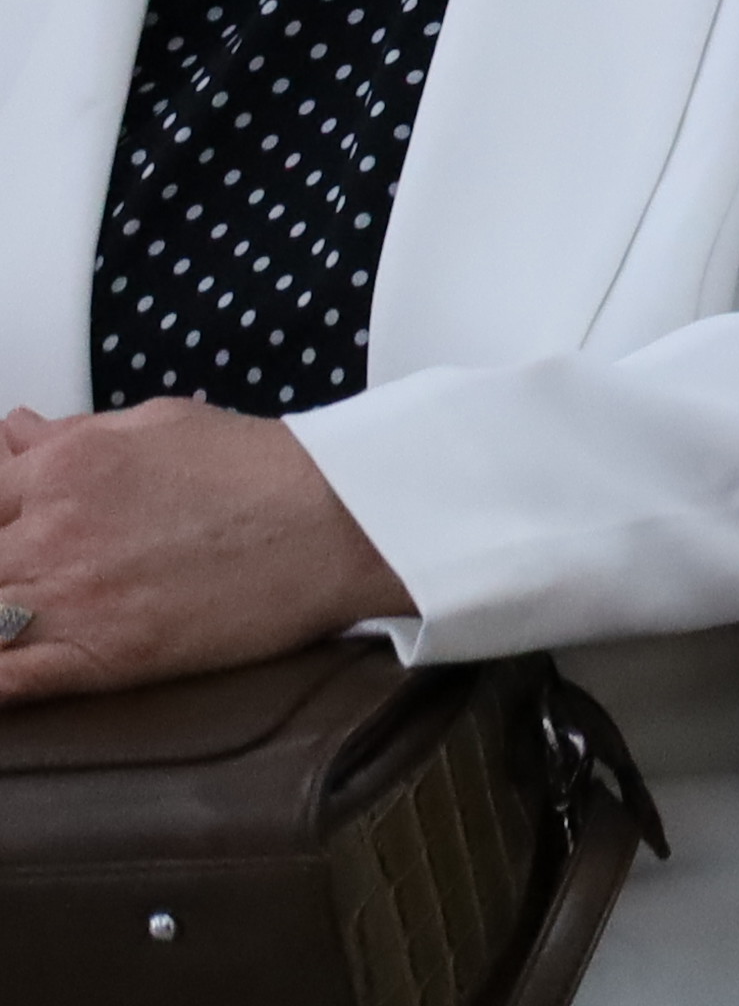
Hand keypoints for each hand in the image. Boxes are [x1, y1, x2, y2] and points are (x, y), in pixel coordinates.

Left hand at [0, 401, 410, 699]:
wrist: (337, 525)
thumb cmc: (261, 470)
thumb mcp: (160, 424)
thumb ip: (72, 434)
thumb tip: (13, 436)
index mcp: (64, 467)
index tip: (14, 528)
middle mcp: (52, 532)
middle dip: (1, 567)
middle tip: (29, 573)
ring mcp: (71, 599)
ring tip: (21, 610)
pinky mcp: (100, 658)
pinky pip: (6, 682)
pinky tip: (5, 667)